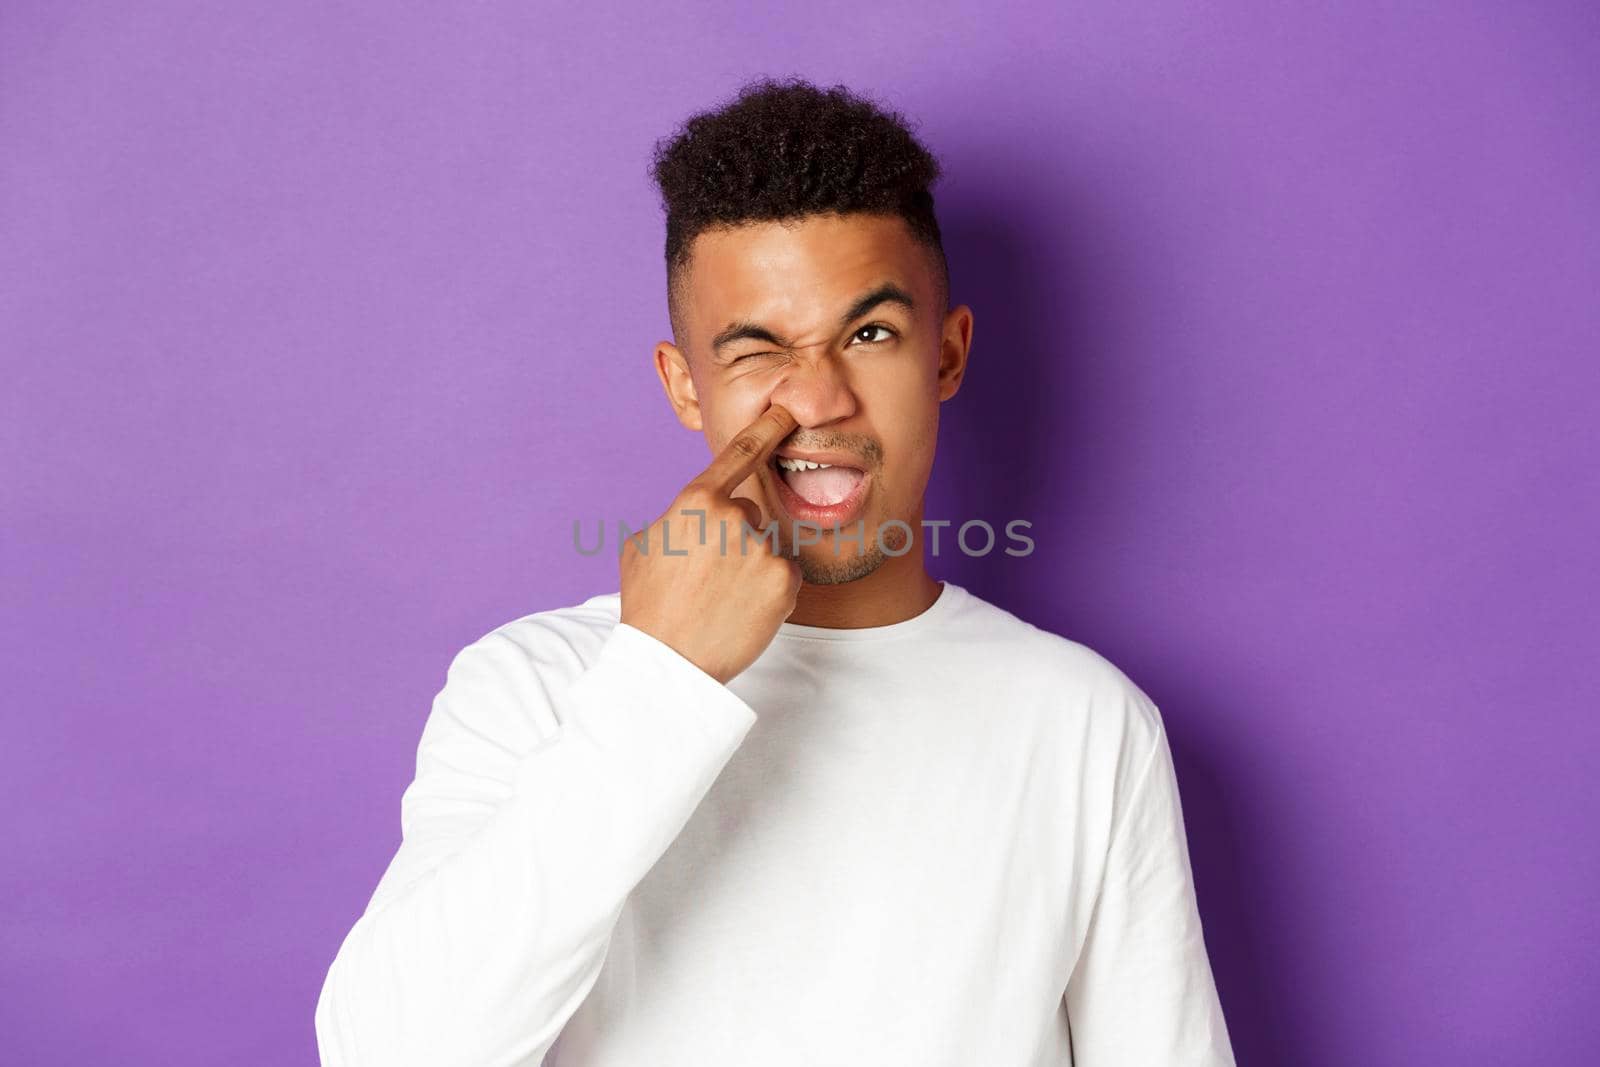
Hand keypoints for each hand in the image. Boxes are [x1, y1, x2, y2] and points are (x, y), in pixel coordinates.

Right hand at [619, 403, 801, 684]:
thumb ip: (676, 516)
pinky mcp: (784, 581)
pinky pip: (784, 574)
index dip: (767, 428)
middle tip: (709, 576)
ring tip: (721, 598)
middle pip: (749, 512)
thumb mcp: (642, 545)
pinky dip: (769, 590)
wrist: (668, 662)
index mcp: (696, 501)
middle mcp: (734, 517)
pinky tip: (742, 609)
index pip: (740, 452)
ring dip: (751, 566)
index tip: (787, 410)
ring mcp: (762, 548)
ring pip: (766, 545)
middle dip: (735, 537)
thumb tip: (694, 513)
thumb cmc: (649, 605)